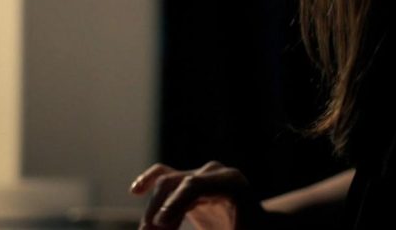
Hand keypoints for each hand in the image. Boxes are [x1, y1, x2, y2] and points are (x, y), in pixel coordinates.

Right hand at [130, 161, 268, 229]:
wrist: (259, 227)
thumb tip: (171, 228)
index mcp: (231, 183)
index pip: (195, 185)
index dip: (175, 204)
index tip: (160, 226)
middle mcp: (213, 172)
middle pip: (176, 184)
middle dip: (159, 212)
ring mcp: (199, 174)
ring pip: (165, 183)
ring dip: (152, 209)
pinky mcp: (188, 181)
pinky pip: (164, 176)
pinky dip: (149, 181)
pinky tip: (135, 190)